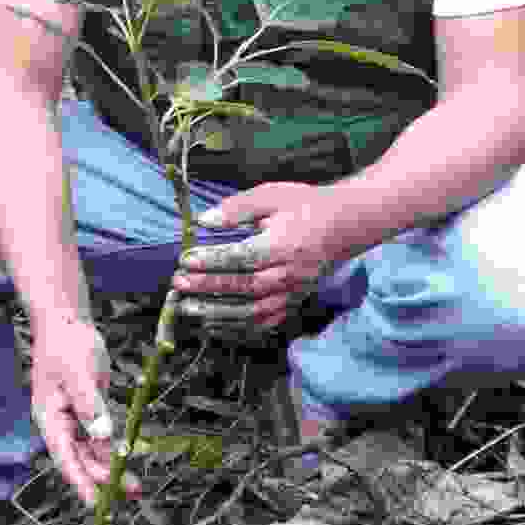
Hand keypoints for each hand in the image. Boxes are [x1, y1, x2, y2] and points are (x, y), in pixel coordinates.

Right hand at [31, 315, 142, 509]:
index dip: (80, 481)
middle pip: (81, 459)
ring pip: (93, 451)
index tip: (95, 502)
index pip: (65, 457)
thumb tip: (103, 436)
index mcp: (50, 418)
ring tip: (135, 486)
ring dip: (112, 467)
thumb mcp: (79, 375)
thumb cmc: (66, 344)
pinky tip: (130, 457)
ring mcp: (74, 417)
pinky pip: (102, 436)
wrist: (67, 321)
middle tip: (129, 493)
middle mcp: (60, 423)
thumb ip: (91, 408)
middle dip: (103, 479)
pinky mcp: (89, 409)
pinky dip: (115, 448)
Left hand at [169, 182, 348, 331]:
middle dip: (208, 289)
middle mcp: (290, 274)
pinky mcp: (294, 303)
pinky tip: (213, 325)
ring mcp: (293, 293)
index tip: (185, 261)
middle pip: (245, 288)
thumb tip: (204, 221)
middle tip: (178, 285)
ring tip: (189, 309)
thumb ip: (237, 208)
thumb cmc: (305, 206)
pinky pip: (265, 324)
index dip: (212, 262)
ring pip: (254, 312)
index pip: (243, 258)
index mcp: (284, 245)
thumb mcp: (272, 195)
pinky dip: (238, 329)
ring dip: (218, 314)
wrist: (345, 225)